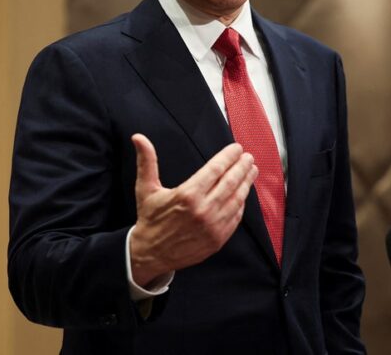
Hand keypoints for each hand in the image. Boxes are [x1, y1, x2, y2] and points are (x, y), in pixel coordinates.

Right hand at [128, 133, 257, 287]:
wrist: (151, 253)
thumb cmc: (150, 218)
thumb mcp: (146, 188)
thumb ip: (146, 161)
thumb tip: (138, 137)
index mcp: (187, 194)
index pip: (215, 169)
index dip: (228, 156)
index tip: (237, 148)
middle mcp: (203, 209)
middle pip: (231, 182)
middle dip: (242, 167)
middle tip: (248, 157)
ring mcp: (213, 226)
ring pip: (237, 199)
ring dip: (246, 183)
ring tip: (251, 171)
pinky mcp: (218, 239)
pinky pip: (235, 218)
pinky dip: (241, 204)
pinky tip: (243, 195)